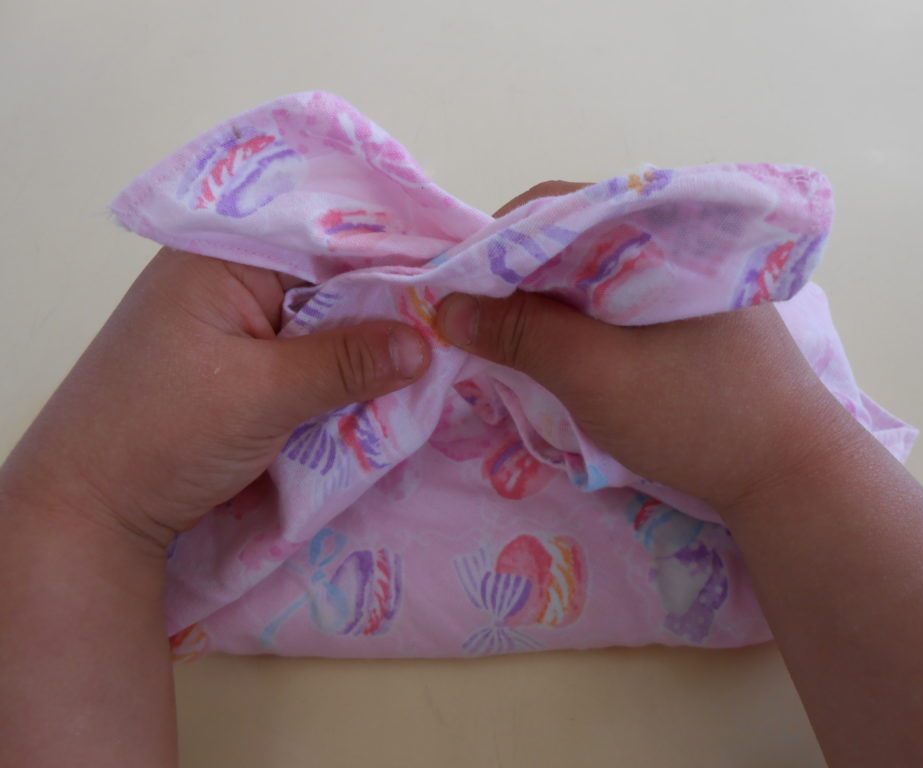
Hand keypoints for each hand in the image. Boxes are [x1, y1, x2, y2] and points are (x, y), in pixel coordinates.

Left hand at [0, 248, 430, 549]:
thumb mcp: (260, 394)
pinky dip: (348, 366)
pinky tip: (394, 374)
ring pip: (328, 315)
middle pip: (332, 272)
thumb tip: (427, 341)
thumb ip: (346, 362)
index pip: (328, 231)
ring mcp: (239, 321)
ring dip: (372, 336)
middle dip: (391, 295)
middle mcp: (232, 274)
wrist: (93, 512)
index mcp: (222, 254)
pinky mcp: (248, 364)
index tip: (461, 265)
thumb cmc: (159, 435)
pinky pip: (313, 352)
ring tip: (443, 339)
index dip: (395, 246)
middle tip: (463, 309)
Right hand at [438, 181, 855, 508]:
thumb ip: (522, 335)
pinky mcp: (694, 312)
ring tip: (513, 337)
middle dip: (520, 274)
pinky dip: (582, 315)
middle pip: (575, 235)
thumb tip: (443, 305)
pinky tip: (564, 347)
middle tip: (480, 321)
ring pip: (596, 269)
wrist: (792, 475)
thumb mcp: (597, 376)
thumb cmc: (697, 416)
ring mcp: (690, 275)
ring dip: (550, 298)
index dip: (499, 241)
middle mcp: (678, 237)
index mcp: (663, 229)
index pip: (561, 205)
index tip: (459, 287)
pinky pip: (620, 296)